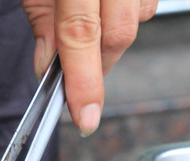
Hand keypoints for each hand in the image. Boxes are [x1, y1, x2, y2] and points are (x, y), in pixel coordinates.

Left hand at [21, 0, 156, 135]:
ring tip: (86, 18)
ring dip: (109, 37)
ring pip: (134, 24)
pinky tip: (106, 7)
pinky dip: (124, 17)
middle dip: (94, 65)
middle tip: (72, 71)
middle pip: (116, 37)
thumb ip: (44, 22)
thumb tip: (47, 68)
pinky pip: (145, 7)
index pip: (81, 36)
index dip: (83, 82)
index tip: (85, 119)